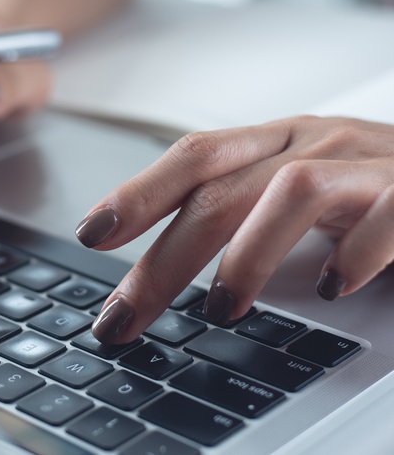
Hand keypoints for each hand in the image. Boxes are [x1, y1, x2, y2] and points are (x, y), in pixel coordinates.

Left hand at [78, 115, 393, 343]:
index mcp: (274, 142)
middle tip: (126, 315)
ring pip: (289, 191)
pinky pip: (383, 217)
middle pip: (220, 191)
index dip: (139, 191)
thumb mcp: (291, 184)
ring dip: (246, 255)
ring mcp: (364, 164)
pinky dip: (352, 255)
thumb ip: (236, 209)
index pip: (194, 155)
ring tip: (221, 308)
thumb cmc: (364, 183)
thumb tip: (161, 261)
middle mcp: (312, 144)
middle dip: (164, 258)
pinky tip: (328, 288)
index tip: (92, 232)